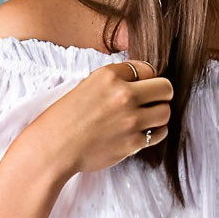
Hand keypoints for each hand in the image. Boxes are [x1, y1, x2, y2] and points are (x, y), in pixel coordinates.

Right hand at [27, 60, 172, 179]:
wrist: (53, 148)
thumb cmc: (64, 118)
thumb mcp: (86, 86)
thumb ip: (114, 81)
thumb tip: (142, 80)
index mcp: (109, 76)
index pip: (148, 69)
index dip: (146, 79)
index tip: (140, 87)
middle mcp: (123, 95)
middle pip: (165, 88)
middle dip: (161, 95)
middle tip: (151, 102)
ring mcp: (130, 120)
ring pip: (165, 112)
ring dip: (158, 115)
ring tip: (146, 119)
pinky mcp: (133, 142)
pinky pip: (159, 133)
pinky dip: (154, 133)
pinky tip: (141, 133)